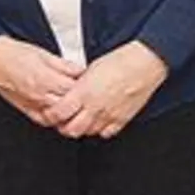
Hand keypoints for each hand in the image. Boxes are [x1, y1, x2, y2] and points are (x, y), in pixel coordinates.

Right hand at [0, 35, 85, 126]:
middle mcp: (38, 94)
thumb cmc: (15, 53)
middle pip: (66, 104)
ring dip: (66, 111)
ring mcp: (31, 104)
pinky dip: (53, 118)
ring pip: (56, 116)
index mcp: (44, 78)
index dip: (82, 87)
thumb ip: (64, 65)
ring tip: (73, 104)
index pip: (72, 89)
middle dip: (76, 100)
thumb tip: (80, 70)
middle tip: (83, 95)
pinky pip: (43, 120)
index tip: (88, 84)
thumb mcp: (44, 54)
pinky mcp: (24, 109)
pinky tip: (58, 112)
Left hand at [42, 41, 167, 138]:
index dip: (51, 116)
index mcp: (84, 91)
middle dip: (64, 127)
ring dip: (82, 128)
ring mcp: (109, 115)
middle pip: (71, 129)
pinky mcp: (121, 119)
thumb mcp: (91, 69)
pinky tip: (99, 120)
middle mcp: (95, 106)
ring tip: (82, 119)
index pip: (58, 113)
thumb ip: (79, 85)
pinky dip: (100, 129)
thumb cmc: (120, 61)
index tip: (50, 113)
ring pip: (88, 133)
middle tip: (63, 121)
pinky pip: (105, 133)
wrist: (144, 63)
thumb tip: (71, 93)